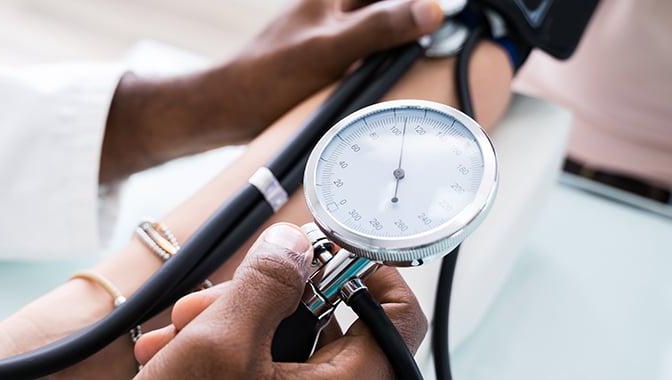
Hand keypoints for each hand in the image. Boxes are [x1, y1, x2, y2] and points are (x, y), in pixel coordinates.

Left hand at [101, 0, 443, 181]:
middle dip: (415, 17)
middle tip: (445, 32)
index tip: (445, 16)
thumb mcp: (330, 49)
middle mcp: (332, 6)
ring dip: (403, 38)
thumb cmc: (266, 77)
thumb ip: (380, 26)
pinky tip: (396, 75)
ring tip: (430, 50)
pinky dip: (386, 59)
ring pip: (381, 26)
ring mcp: (330, 32)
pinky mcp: (326, 58)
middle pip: (388, 5)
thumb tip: (432, 10)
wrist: (226, 110)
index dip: (419, 4)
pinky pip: (368, 51)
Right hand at [132, 223, 426, 378]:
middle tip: (212, 298)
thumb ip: (266, 284)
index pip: (398, 315)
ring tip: (177, 331)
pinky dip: (224, 351)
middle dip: (261, 297)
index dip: (366, 270)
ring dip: (229, 322)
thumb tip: (295, 244)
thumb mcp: (221, 344)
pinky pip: (262, 368)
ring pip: (285, 342)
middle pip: (328, 322)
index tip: (318, 249)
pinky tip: (175, 351)